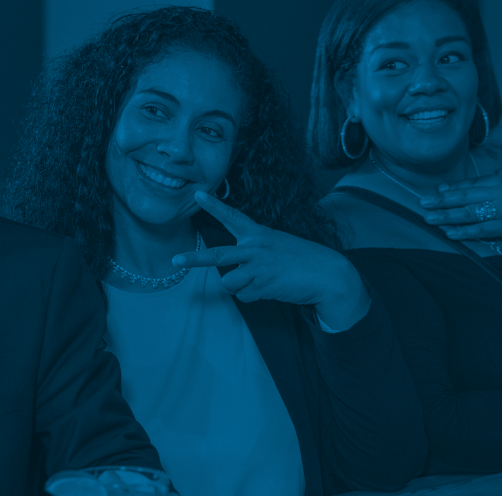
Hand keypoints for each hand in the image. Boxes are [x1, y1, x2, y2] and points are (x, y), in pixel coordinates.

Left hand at [173, 191, 369, 329]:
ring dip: (240, 287)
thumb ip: (254, 252)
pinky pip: (244, 296)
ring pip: (229, 283)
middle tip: (174, 261)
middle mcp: (254, 248)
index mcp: (258, 234)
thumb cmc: (300, 259)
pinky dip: (254, 296)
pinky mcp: (263, 285)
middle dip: (193, 259)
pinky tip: (270, 288)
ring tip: (260, 281)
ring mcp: (257, 267)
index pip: (232, 216)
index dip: (213, 205)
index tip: (197, 194)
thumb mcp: (276, 245)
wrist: (326, 273)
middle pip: (216, 255)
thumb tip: (235, 272)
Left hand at [419, 172, 501, 241]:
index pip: (471, 184)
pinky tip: (450, 233)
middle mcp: (498, 193)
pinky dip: (463, 232)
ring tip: (429, 218)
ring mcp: (501, 210)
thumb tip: (493, 176)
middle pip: (463, 196)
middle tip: (422, 203)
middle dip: (441, 200)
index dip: (452, 187)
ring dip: (446, 216)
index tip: (437, 189)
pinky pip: (480, 230)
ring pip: (467, 213)